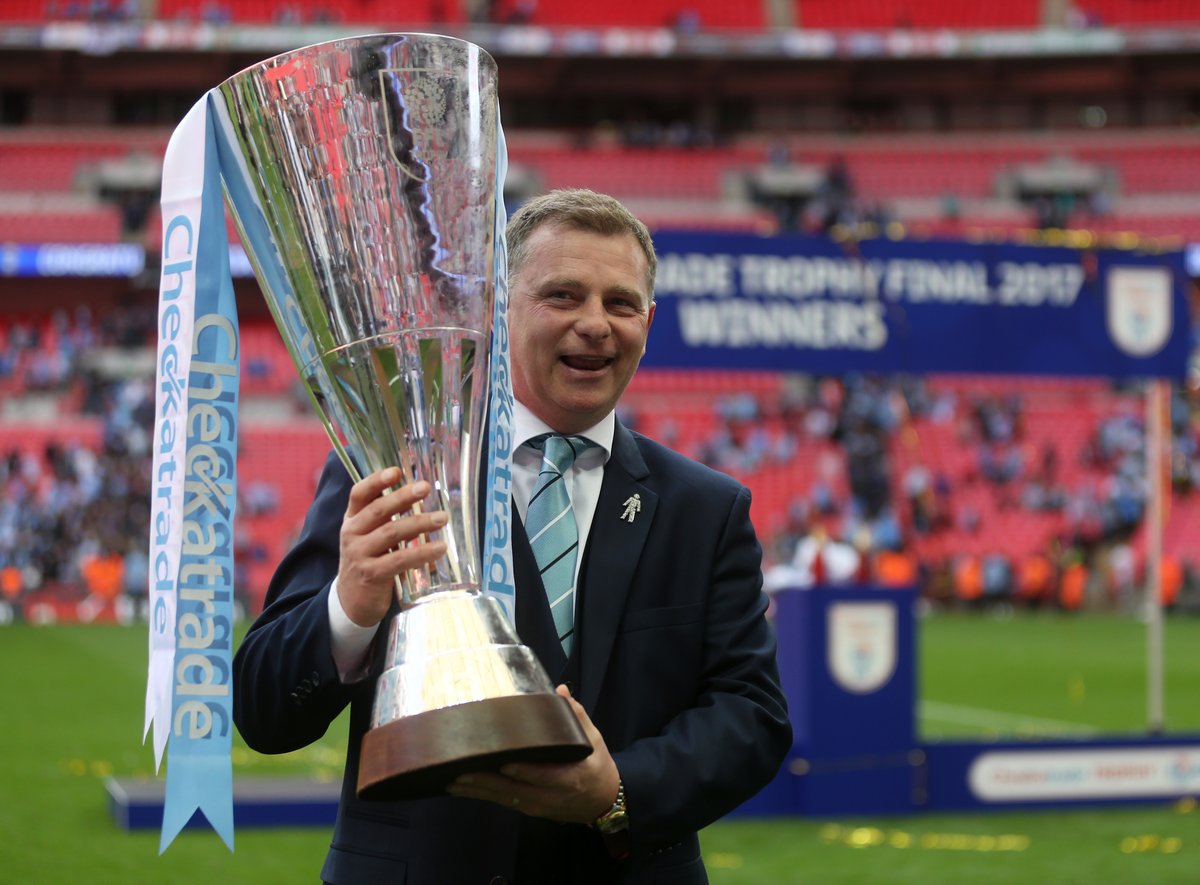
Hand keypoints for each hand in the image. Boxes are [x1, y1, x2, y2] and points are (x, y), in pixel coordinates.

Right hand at [337, 468, 447, 627]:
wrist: (351, 601)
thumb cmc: (368, 560)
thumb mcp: (369, 535)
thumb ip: (386, 517)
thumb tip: (421, 496)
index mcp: (352, 519)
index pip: (359, 494)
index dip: (376, 481)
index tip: (396, 472)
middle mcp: (351, 534)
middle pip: (378, 510)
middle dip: (403, 497)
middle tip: (426, 487)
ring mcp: (359, 555)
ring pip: (391, 533)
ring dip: (419, 523)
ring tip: (442, 518)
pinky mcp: (371, 575)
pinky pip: (399, 559)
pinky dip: (421, 552)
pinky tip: (439, 548)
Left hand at [447, 685, 619, 823]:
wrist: (600, 801)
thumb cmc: (595, 765)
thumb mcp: (594, 740)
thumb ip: (576, 715)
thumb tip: (560, 690)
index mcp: (570, 776)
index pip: (544, 776)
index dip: (524, 771)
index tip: (504, 762)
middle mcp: (550, 795)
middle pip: (515, 790)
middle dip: (487, 782)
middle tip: (461, 771)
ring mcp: (537, 805)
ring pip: (504, 798)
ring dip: (478, 790)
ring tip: (453, 780)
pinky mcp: (528, 808)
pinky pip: (502, 801)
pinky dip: (482, 795)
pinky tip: (462, 788)